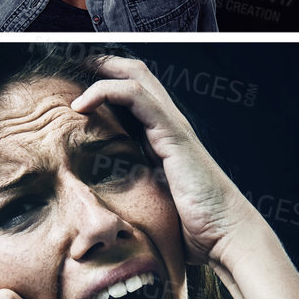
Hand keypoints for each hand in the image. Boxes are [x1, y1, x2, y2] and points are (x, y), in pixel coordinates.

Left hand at [71, 55, 249, 264]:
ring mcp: (172, 126)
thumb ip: (129, 195)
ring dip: (101, 69)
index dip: (106, 81)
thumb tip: (98, 210)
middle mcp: (168, 125)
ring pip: (136, 77)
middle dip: (102, 63)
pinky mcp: (172, 133)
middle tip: (73, 62)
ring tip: (73, 72)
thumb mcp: (150, 204)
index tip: (75, 83)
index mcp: (162, 137)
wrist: (225, 236)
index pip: (133, 93)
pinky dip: (106, 91)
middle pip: (135, 74)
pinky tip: (82, 105)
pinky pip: (136, 96)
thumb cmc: (192, 228)